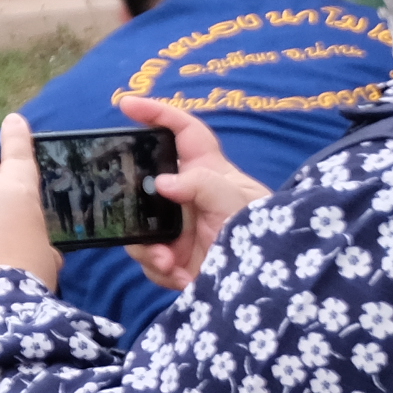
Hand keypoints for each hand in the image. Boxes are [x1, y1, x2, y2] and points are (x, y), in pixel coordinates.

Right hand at [117, 93, 268, 293]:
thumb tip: (162, 183)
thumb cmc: (264, 236)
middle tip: (129, 211)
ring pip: (138, 226)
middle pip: (144, 184)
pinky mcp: (172, 257)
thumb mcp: (238, 204)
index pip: (183, 132)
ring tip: (166, 261)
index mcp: (209, 172)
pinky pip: (147, 258)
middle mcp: (188, 196)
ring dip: (146, 247)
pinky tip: (178, 276)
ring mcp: (177, 227)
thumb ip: (203, 186)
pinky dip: (158, 269)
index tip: (126, 105)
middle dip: (132, 200)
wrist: (265, 288)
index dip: (157, 113)